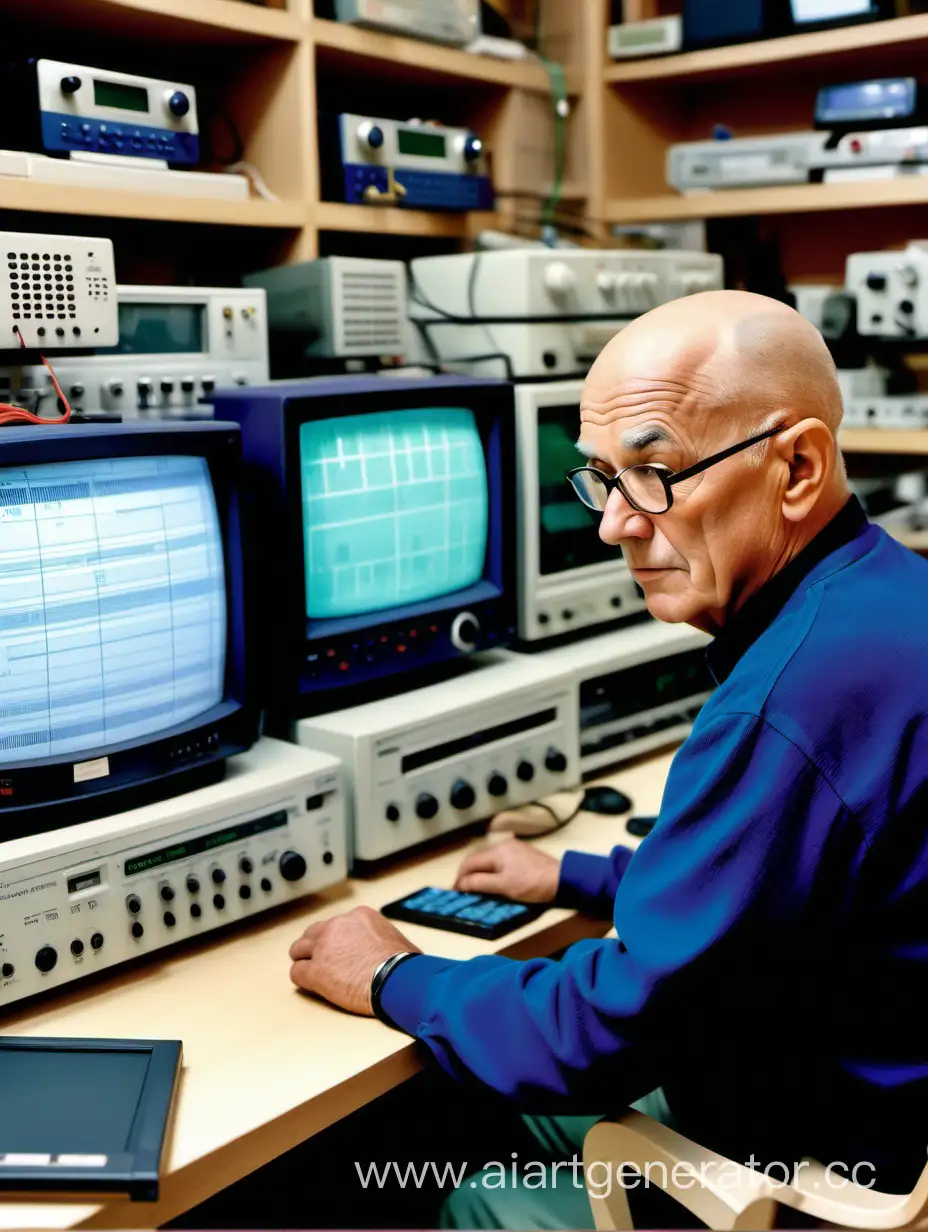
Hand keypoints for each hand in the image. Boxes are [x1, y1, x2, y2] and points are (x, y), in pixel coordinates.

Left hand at [289, 905, 420, 1014]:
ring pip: (299, 949)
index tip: (338, 951)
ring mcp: (324, 948)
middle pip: (313, 933)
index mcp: (358, 917)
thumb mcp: (397, 939)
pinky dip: (302, 979)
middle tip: (319, 960)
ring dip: (304, 960)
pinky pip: (297, 972)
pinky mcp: (316, 971)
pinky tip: (311, 986)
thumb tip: (395, 950)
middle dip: (315, 946)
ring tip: (309, 972)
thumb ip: (385, 939)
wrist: (397, 979)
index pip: (335, 924)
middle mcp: (337, 927)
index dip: (335, 940)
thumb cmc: (403, 964)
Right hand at [453, 837, 560, 902]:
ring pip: (488, 860)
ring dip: (480, 873)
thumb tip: (462, 883)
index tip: (455, 890)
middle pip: (478, 859)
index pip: (470, 862)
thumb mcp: (503, 886)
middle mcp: (503, 845)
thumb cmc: (533, 883)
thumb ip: (480, 883)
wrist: (561, 879)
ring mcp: (513, 848)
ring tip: (476, 887)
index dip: (460, 877)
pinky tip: (493, 881)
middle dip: (468, 874)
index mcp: (497, 851)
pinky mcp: (521, 854)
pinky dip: (492, 871)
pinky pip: (499, 861)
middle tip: (463, 890)